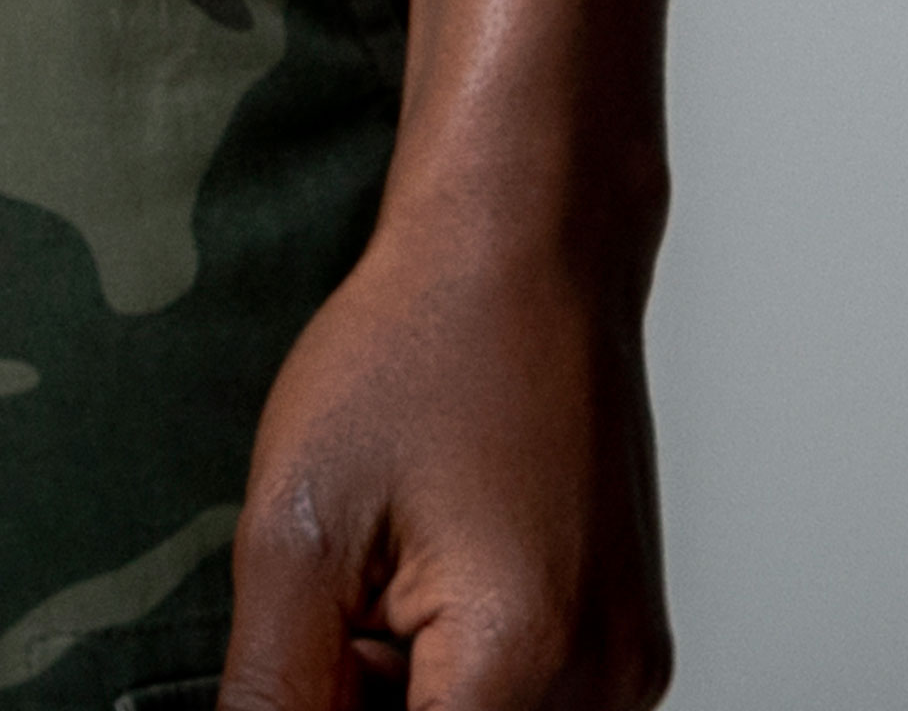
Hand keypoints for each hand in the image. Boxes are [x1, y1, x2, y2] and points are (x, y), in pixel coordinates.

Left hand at [217, 195, 670, 710]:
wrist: (530, 242)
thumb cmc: (423, 344)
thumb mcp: (301, 523)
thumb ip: (276, 686)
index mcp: (526, 659)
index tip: (303, 654)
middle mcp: (605, 683)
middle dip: (366, 704)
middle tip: (332, 609)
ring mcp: (629, 666)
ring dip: (415, 698)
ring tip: (374, 584)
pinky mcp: (631, 644)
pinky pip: (532, 705)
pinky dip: (460, 677)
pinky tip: (423, 582)